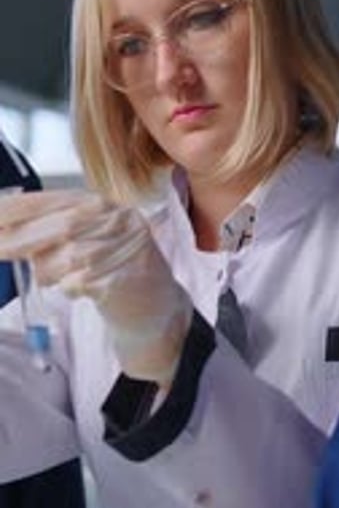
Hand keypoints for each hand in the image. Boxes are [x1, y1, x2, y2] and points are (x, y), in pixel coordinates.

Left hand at [0, 190, 191, 385]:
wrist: (155, 307)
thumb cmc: (111, 272)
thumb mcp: (84, 240)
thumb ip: (50, 232)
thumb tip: (3, 234)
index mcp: (100, 204)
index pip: (52, 200)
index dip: (17, 209)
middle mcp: (117, 219)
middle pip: (62, 225)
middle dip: (21, 239)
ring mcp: (126, 247)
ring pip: (69, 256)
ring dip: (50, 272)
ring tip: (56, 278)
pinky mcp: (129, 278)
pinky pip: (82, 283)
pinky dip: (70, 289)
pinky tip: (76, 289)